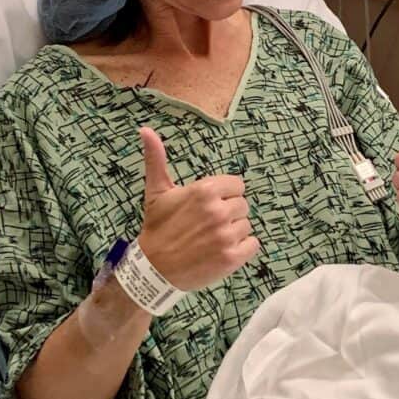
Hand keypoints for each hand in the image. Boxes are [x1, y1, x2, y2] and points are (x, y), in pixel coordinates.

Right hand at [137, 127, 259, 291]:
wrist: (153, 269)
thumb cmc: (157, 228)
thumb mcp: (156, 192)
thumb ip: (156, 159)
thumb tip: (145, 129)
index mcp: (204, 190)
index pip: (236, 185)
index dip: (224, 195)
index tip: (208, 206)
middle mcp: (218, 211)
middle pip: (243, 205)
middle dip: (228, 214)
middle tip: (208, 225)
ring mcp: (226, 235)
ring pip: (247, 225)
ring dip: (234, 232)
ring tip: (212, 239)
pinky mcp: (232, 257)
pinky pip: (253, 244)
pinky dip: (242, 249)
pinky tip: (222, 251)